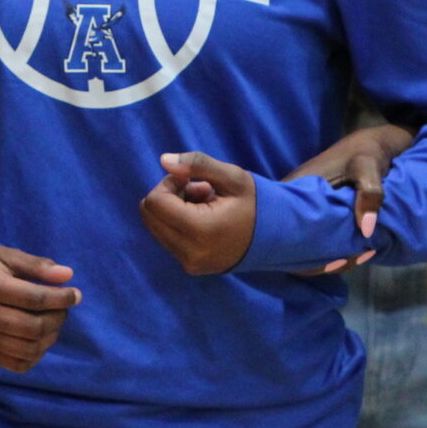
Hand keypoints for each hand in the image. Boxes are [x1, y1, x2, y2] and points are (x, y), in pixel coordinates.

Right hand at [0, 244, 80, 372]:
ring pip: (28, 349)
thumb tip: (68, 275)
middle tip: (64, 308)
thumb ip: (36, 265)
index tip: (75, 294)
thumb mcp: (6, 256)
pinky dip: (35, 354)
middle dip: (58, 318)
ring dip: (50, 337)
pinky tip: (39, 338)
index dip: (61, 298)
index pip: (34, 298)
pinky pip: (16, 364)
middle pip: (33, 327)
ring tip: (53, 322)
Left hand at [141, 151, 255, 275]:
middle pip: (149, 215)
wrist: (277, 237)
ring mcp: (189, 263)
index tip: (191, 180)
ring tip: (203, 204)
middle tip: (196, 190)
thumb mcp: (232, 177)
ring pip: (155, 227)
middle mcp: (191, 252)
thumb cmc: (255, 202)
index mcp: (201, 230)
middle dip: (167, 196)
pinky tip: (203, 218)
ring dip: (172, 210)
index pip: (155, 202)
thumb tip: (163, 160)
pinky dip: (177, 223)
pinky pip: (166, 239)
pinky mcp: (190, 267)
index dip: (168, 183)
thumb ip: (197, 164)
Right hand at [282, 123, 414, 273]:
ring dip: (326, 254)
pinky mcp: (312, 211)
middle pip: (291, 238)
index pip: (282, 224)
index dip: (300, 250)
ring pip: (303, 240)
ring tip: (357, 257)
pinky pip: (314, 235)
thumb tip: (365, 231)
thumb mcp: (369, 167)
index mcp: (295, 187)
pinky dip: (331, 247)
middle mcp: (291, 199)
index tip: (330, 261)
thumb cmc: (366, 152)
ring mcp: (301, 206)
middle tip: (347, 261)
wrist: (371, 144)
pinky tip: (353, 252)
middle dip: (317, 258)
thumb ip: (369, 193)